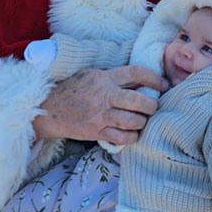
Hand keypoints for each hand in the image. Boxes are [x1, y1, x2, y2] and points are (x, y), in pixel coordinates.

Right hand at [33, 66, 167, 146]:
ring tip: (142, 120)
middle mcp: (104, 96)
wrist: (48, 109)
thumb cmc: (72, 90)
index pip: (136, 73)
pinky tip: (132, 133)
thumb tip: (139, 81)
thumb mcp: (91, 75)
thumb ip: (113, 77)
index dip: (154, 78)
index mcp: (104, 78)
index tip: (163, 85)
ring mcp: (100, 116)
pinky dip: (132, 137)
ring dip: (143, 122)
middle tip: (154, 107)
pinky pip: (122, 138)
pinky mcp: (96, 132)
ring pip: (133, 121)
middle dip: (152, 105)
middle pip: (139, 101)